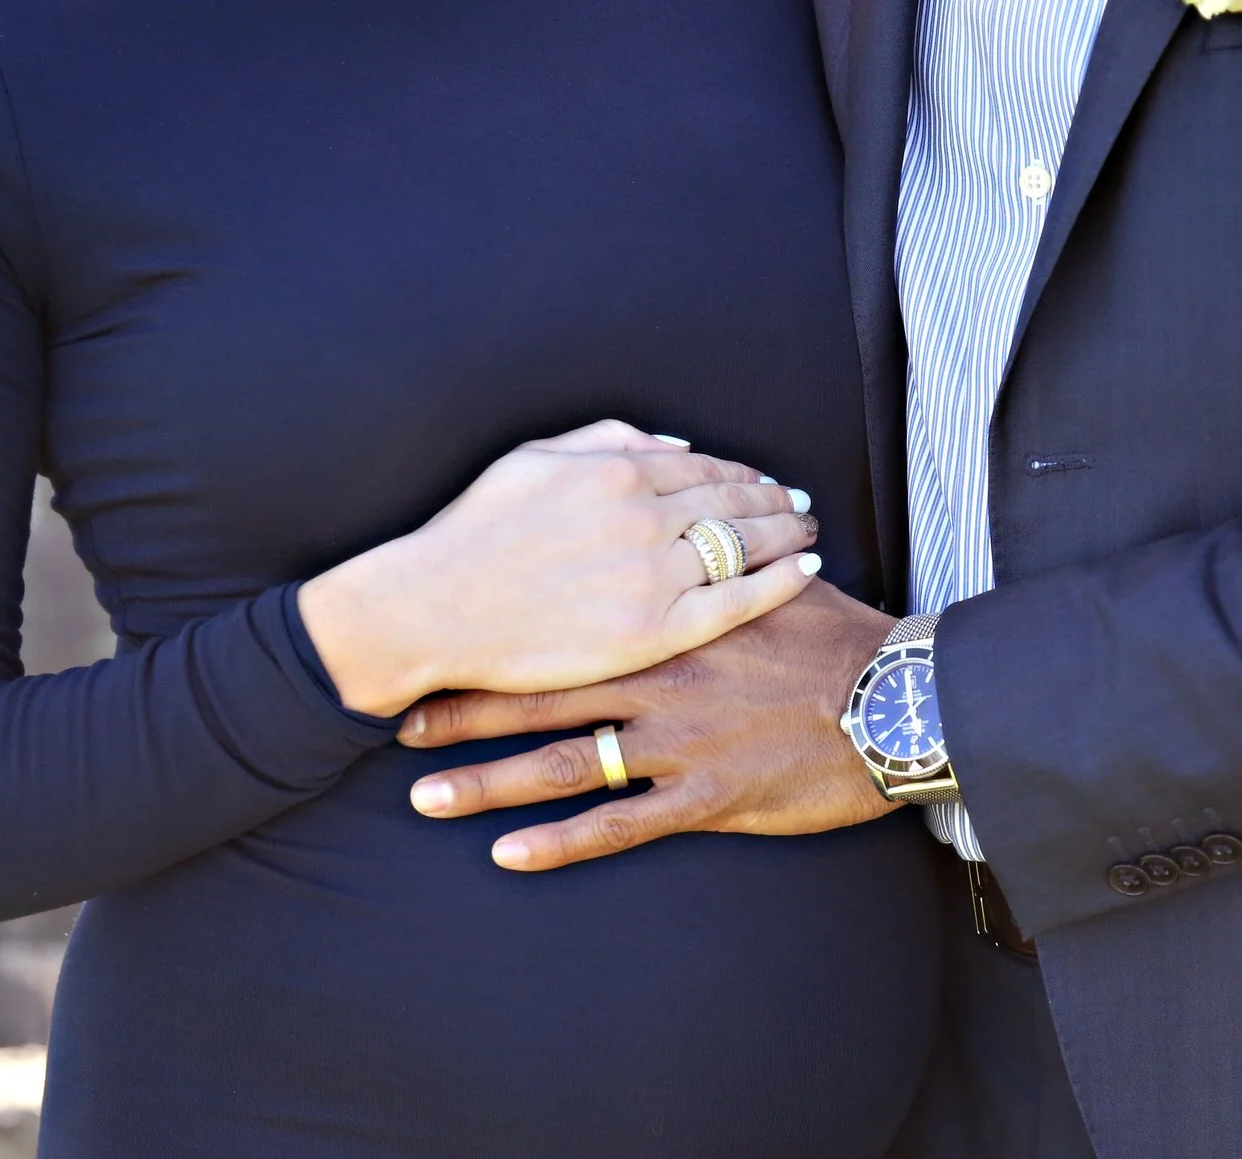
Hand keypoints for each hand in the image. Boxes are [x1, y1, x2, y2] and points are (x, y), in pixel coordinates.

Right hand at [296, 420, 820, 715]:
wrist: (433, 608)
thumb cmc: (474, 534)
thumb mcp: (533, 459)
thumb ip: (607, 440)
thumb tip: (675, 443)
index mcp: (617, 471)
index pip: (705, 467)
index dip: (744, 473)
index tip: (767, 482)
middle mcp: (645, 518)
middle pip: (735, 502)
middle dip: (775, 501)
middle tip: (801, 506)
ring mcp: (652, 577)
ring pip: (744, 547)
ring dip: (787, 535)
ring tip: (808, 534)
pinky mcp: (652, 634)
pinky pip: (737, 602)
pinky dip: (780, 582)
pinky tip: (806, 570)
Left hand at [400, 582, 898, 870]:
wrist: (901, 701)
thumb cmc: (842, 643)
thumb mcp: (770, 584)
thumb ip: (710, 571)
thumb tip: (683, 541)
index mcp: (668, 622)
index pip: (563, 628)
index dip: (496, 641)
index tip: (439, 645)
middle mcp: (659, 678)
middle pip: (541, 694)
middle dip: (465, 710)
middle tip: (399, 722)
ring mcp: (679, 739)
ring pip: (563, 762)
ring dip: (488, 781)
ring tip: (426, 798)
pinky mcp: (706, 795)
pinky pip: (618, 824)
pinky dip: (559, 842)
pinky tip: (507, 857)